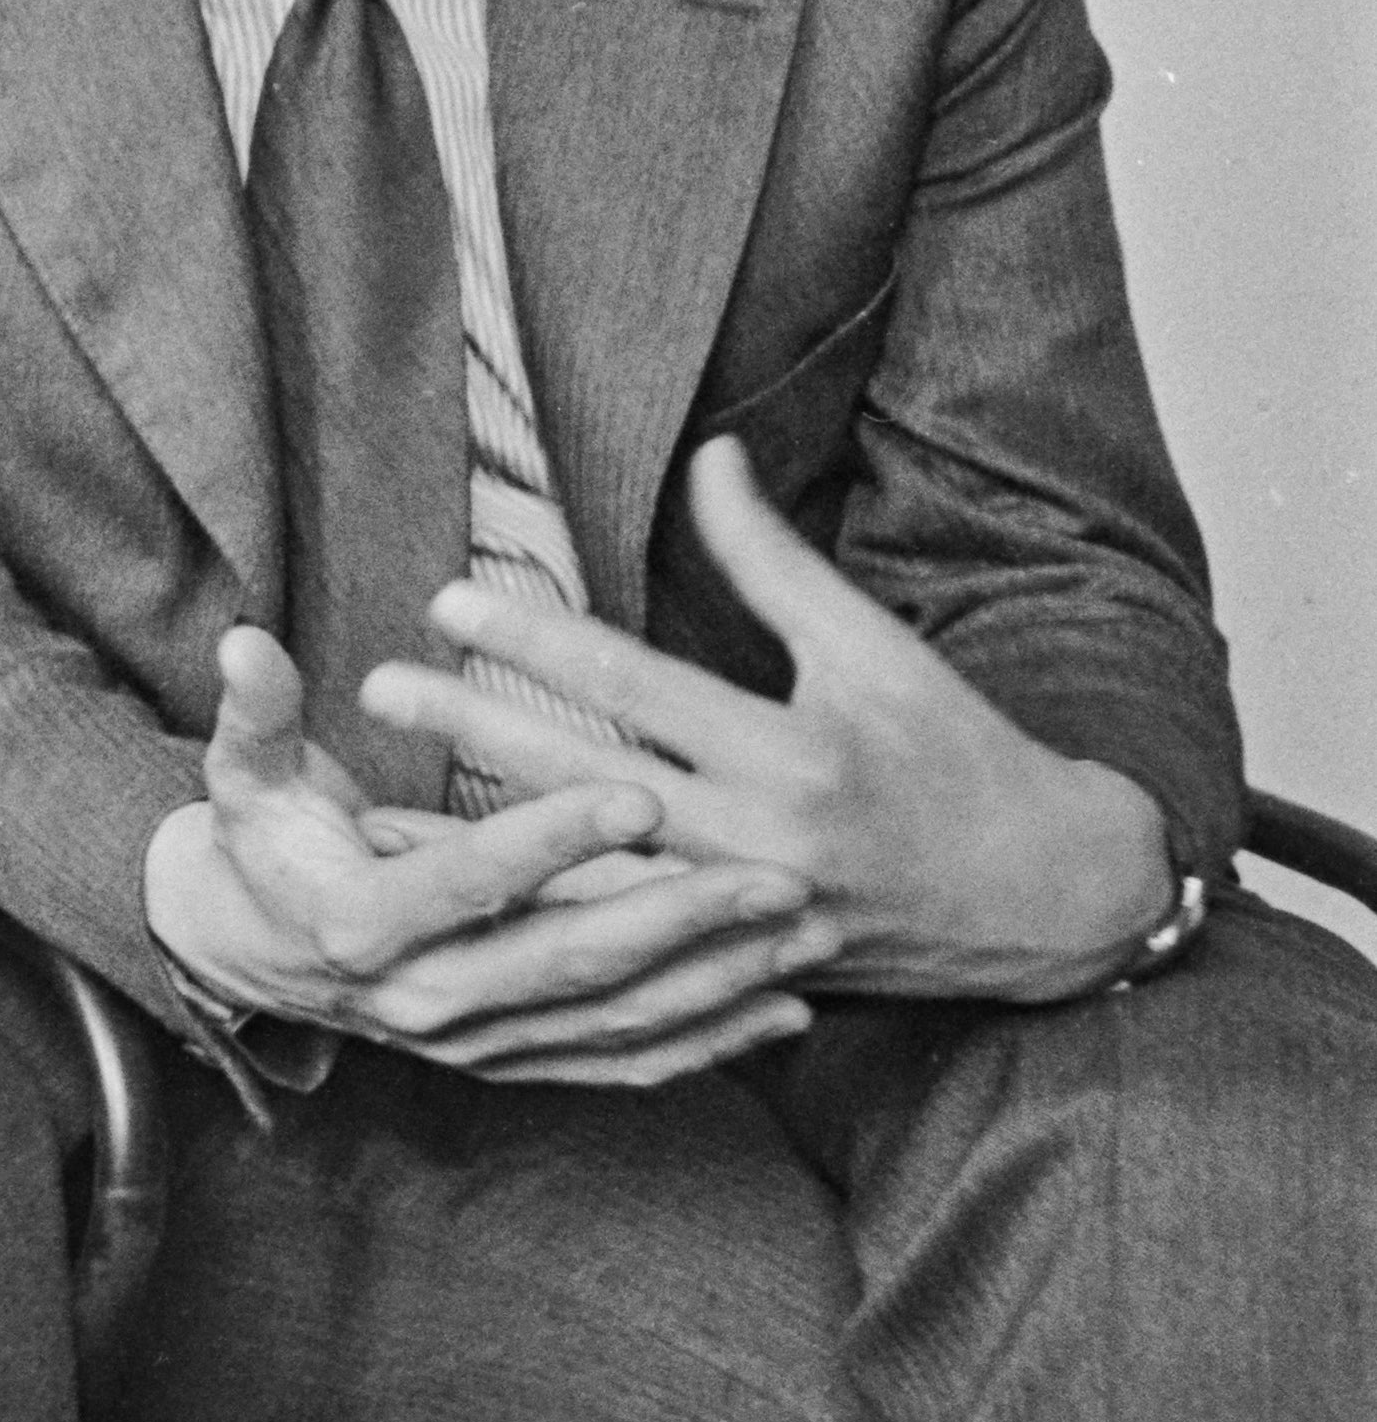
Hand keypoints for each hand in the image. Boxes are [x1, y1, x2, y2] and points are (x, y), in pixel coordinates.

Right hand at [151, 626, 833, 1087]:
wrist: (249, 956)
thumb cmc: (261, 846)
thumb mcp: (243, 779)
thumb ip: (255, 713)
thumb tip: (245, 644)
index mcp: (360, 923)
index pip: (473, 880)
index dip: (555, 840)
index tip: (640, 795)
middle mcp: (424, 997)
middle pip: (570, 959)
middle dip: (683, 919)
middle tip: (781, 874)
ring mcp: (474, 1041)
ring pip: (612, 1018)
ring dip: (717, 977)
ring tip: (806, 927)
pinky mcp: (510, 1061)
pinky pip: (621, 1063)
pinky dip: (707, 1042)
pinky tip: (784, 1008)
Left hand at [366, 438, 1179, 1003]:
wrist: (1048, 897)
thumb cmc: (955, 752)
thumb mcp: (872, 647)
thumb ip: (773, 561)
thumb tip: (710, 454)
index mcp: (796, 753)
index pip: (637, 687)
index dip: (536, 641)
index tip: (447, 600)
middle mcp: (762, 841)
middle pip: (586, 782)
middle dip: (474, 733)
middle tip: (379, 688)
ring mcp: (742, 918)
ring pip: (585, 881)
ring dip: (480, 848)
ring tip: (373, 815)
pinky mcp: (732, 967)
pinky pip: (614, 946)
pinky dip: (535, 921)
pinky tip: (459, 898)